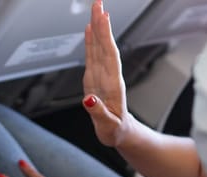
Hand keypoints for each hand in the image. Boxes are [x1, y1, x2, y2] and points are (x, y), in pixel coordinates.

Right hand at [82, 0, 136, 147]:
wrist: (119, 133)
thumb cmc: (114, 131)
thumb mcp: (107, 126)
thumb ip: (98, 112)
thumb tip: (88, 100)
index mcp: (111, 85)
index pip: (108, 55)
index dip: (104, 36)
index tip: (101, 19)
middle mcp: (107, 76)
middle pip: (104, 45)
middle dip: (101, 24)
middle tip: (98, 3)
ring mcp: (101, 75)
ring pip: (99, 47)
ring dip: (97, 28)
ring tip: (95, 10)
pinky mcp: (95, 78)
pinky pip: (93, 55)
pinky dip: (91, 41)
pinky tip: (89, 29)